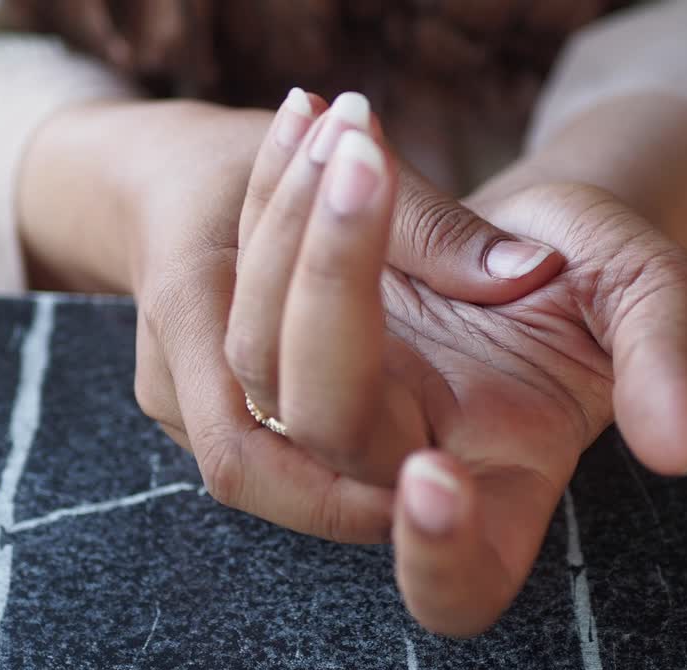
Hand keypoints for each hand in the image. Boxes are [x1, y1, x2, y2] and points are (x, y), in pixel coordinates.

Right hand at [113, 92, 562, 537]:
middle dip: (339, 490)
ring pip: (261, 469)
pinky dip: (326, 445)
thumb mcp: (325, 162)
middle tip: (442, 491)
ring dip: (340, 468)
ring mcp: (177, 401)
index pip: (240, 419)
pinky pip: (266, 446)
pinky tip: (387, 439)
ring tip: (430, 476)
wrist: (154, 180)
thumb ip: (426, 223)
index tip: (428, 472)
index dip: (325, 466)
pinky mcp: (203, 411)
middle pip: (245, 470)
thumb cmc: (237, 160)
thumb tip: (531, 273)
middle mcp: (170, 370)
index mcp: (185, 295)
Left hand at [219, 96, 686, 635]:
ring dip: (292, 228)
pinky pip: (245, 282)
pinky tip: (310, 121)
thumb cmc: (607, 275)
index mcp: (507, 479)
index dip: (437, 555)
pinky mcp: (293, 334)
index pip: (458, 581)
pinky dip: (272, 194)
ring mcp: (337, 395)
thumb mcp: (655, 298)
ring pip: (258, 351)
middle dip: (332, 288)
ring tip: (351, 131)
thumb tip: (678, 446)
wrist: (539, 232)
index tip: (441, 477)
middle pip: (325, 425)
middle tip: (365, 166)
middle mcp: (403, 455)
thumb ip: (665, 366)